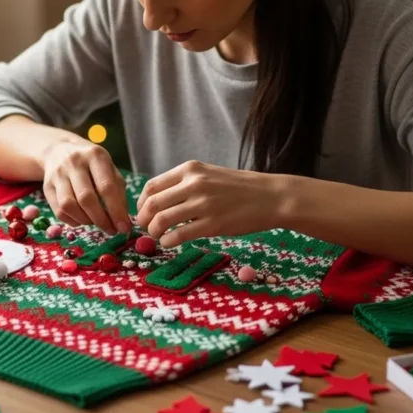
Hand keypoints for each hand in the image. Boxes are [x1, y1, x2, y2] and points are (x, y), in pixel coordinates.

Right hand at [41, 139, 131, 234]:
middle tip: (111, 230)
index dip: (116, 210)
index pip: (106, 187)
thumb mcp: (110, 169)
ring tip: (96, 223)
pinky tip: (82, 220)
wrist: (60, 150)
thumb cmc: (92, 164)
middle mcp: (74, 162)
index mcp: (95, 155)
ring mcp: (57, 174)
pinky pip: (59, 211)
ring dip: (85, 221)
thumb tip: (122, 221)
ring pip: (69, 206)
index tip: (124, 227)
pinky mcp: (47, 186)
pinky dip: (73, 221)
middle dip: (101, 219)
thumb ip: (118, 192)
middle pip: (86, 198)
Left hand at [136, 160, 283, 247]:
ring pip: (161, 220)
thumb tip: (157, 201)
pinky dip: (168, 241)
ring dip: (153, 232)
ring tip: (158, 236)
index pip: (152, 186)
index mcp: (190, 169)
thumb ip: (185, 184)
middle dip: (143, 219)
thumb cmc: (239, 188)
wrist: (271, 197)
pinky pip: (178, 235)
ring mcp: (203, 204)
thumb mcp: (209, 174)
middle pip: (152, 204)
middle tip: (146, 228)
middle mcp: (194, 184)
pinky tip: (170, 242)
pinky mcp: (213, 224)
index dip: (141, 203)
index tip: (144, 213)